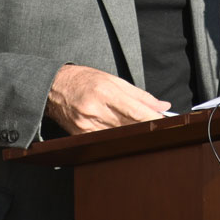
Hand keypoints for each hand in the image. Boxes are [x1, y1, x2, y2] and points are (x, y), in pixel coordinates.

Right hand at [45, 64, 169, 134]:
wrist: (53, 86)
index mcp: (105, 92)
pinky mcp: (80, 135)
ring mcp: (86, 125)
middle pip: (129, 126)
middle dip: (146, 128)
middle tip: (160, 130)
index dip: (153, 120)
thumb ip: (140, 95)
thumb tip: (162, 106)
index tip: (166, 124)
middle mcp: (95, 110)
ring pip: (118, 136)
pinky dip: (116, 138)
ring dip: (133, 135)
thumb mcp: (112, 79)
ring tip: (141, 131)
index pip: (136, 111)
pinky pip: (104, 140)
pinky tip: (121, 135)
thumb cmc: (84, 79)